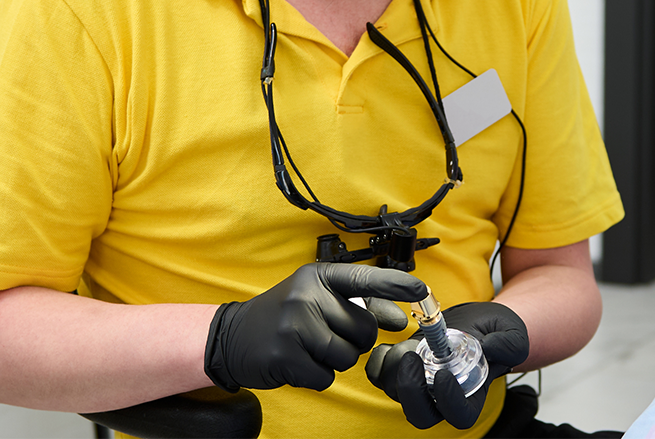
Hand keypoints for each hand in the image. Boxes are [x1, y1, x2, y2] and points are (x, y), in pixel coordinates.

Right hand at [203, 263, 427, 391]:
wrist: (232, 337)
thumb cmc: (284, 317)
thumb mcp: (317, 299)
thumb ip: (358, 304)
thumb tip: (398, 320)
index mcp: (317, 277)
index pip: (364, 278)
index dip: (396, 284)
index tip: (423, 290)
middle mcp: (306, 296)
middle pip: (364, 329)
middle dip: (354, 340)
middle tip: (325, 336)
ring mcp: (294, 326)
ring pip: (348, 356)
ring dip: (334, 360)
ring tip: (309, 348)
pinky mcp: (285, 356)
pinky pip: (326, 377)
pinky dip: (316, 376)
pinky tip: (297, 362)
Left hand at [366, 301, 528, 429]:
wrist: (474, 322)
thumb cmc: (494, 332)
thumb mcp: (512, 333)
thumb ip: (508, 344)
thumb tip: (487, 348)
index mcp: (471, 396)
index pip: (459, 416)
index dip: (449, 401)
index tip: (444, 374)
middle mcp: (442, 398)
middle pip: (419, 415)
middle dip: (410, 390)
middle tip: (412, 358)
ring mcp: (419, 386)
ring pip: (396, 392)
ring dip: (394, 369)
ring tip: (407, 343)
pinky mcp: (401, 370)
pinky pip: (378, 377)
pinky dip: (378, 362)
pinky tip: (390, 344)